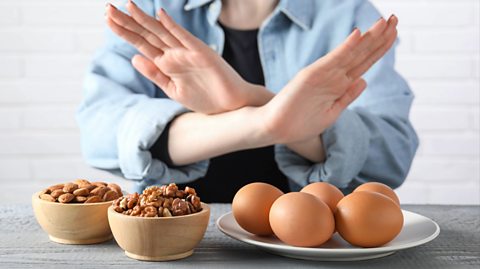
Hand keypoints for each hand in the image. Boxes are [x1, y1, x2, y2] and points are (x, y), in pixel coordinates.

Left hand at [105, 1, 271, 113]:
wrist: (231, 107)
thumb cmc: (206, 99)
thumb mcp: (173, 90)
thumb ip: (155, 74)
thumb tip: (134, 58)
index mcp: (167, 63)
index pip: (141, 43)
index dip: (125, 32)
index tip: (107, 20)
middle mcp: (175, 53)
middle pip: (147, 34)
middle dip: (128, 22)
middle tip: (108, 8)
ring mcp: (188, 52)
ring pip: (162, 32)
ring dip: (145, 20)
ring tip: (127, 6)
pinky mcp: (202, 54)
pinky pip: (185, 38)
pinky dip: (173, 27)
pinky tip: (160, 15)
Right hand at [262, 16, 398, 143]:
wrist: (275, 129)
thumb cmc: (300, 123)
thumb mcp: (332, 113)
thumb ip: (347, 96)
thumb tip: (364, 80)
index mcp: (339, 84)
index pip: (365, 62)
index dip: (380, 47)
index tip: (395, 32)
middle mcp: (333, 76)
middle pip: (362, 54)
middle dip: (380, 37)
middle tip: (396, 18)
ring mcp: (323, 74)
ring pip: (351, 54)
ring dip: (369, 38)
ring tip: (385, 22)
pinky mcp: (311, 75)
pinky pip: (332, 60)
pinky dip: (345, 48)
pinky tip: (358, 34)